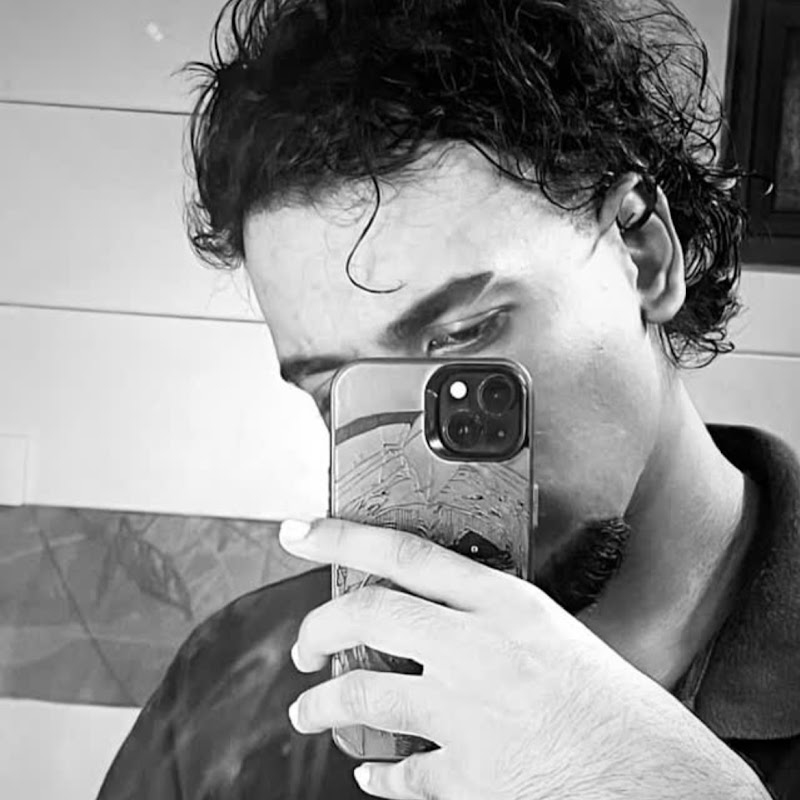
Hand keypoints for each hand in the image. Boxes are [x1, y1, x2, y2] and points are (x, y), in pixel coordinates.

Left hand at [279, 519, 768, 799]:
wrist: (664, 779)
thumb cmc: (617, 704)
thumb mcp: (553, 634)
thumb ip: (489, 619)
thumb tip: (433, 615)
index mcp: (506, 605)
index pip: (406, 553)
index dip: (342, 537)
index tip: (300, 533)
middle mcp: (480, 651)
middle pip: (368, 616)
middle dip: (318, 627)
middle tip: (305, 645)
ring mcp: (469, 714)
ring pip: (363, 697)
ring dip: (322, 705)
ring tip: (308, 710)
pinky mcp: (471, 778)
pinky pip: (400, 774)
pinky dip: (377, 775)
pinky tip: (371, 774)